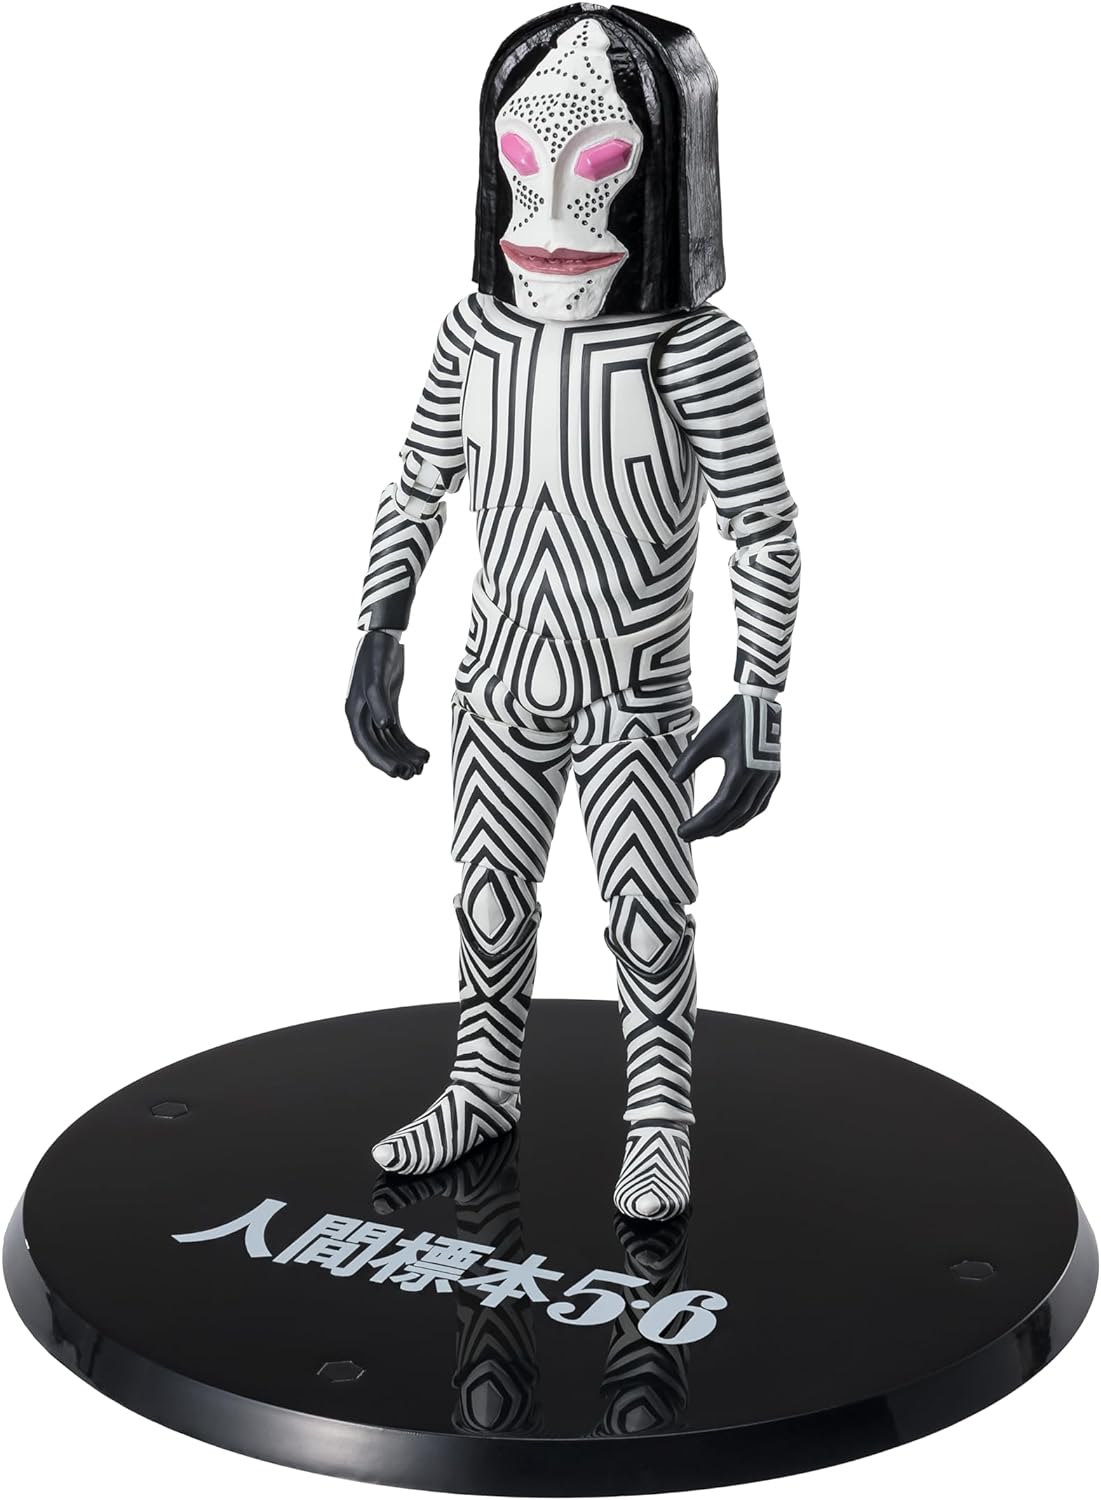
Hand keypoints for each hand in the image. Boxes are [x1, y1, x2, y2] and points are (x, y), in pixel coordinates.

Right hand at [345, 631, 428, 778]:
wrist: (384, 638)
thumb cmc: (377, 657)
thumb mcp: (376, 679)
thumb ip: (380, 703)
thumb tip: (385, 726)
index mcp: (354, 712)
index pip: (366, 744)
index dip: (380, 760)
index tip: (397, 772)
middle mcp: (363, 716)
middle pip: (379, 747)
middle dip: (395, 761)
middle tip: (414, 773)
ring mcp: (377, 713)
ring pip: (390, 743)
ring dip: (405, 755)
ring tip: (423, 765)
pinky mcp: (389, 708)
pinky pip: (398, 733)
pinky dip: (410, 744)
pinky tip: (424, 753)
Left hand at [672, 693, 780, 839]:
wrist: (761, 704)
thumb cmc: (731, 719)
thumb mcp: (705, 738)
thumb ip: (688, 760)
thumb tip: (673, 780)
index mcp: (742, 769)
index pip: (719, 807)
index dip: (701, 823)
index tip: (683, 831)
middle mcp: (759, 778)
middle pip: (733, 816)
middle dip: (710, 830)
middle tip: (688, 837)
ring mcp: (769, 779)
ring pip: (748, 814)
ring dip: (727, 826)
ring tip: (706, 833)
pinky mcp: (774, 777)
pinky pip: (759, 806)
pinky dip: (743, 817)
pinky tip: (730, 820)